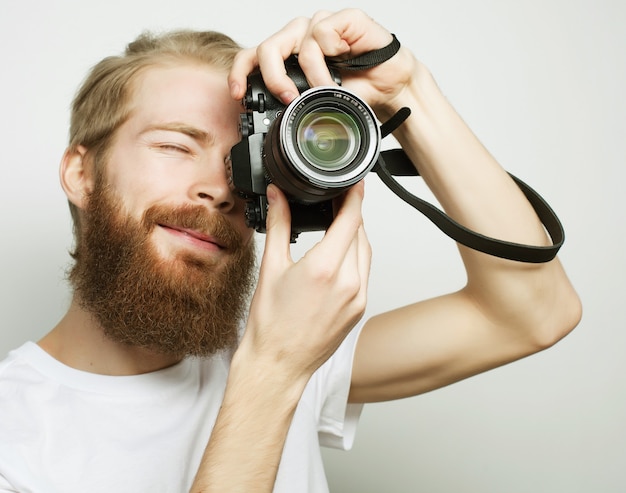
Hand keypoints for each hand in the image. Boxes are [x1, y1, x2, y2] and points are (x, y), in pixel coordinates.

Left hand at [228, 8, 417, 115]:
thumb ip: (298, 108)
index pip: (254, 58)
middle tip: (286, 99)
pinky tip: (341, 70)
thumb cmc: (359, 91)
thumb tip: (276, 128)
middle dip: (272, 78)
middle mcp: (301, 37)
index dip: (240, 74)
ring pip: (293, 43)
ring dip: (309, 76)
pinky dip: (326, 61)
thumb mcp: (321, 106)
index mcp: (290, 56)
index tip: (239, 97)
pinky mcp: (342, 18)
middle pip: (266, 49)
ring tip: (323, 91)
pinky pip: (320, 35)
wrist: (393, 87)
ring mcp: (320, 26)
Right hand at [238, 181, 370, 381]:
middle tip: (337, 204)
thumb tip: (279, 197)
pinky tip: (339, 258)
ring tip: (337, 228)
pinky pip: (364, 274)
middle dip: (351, 216)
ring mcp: (358, 298)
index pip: (351, 220)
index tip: (356, 183)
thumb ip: (279, 226)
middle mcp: (348, 283)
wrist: (278, 364)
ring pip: (365, 254)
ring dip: (355, 236)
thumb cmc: (271, 325)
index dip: (355, 196)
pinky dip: (355, 259)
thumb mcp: (272, 268)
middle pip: (360, 234)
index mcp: (325, 268)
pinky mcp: (360, 309)